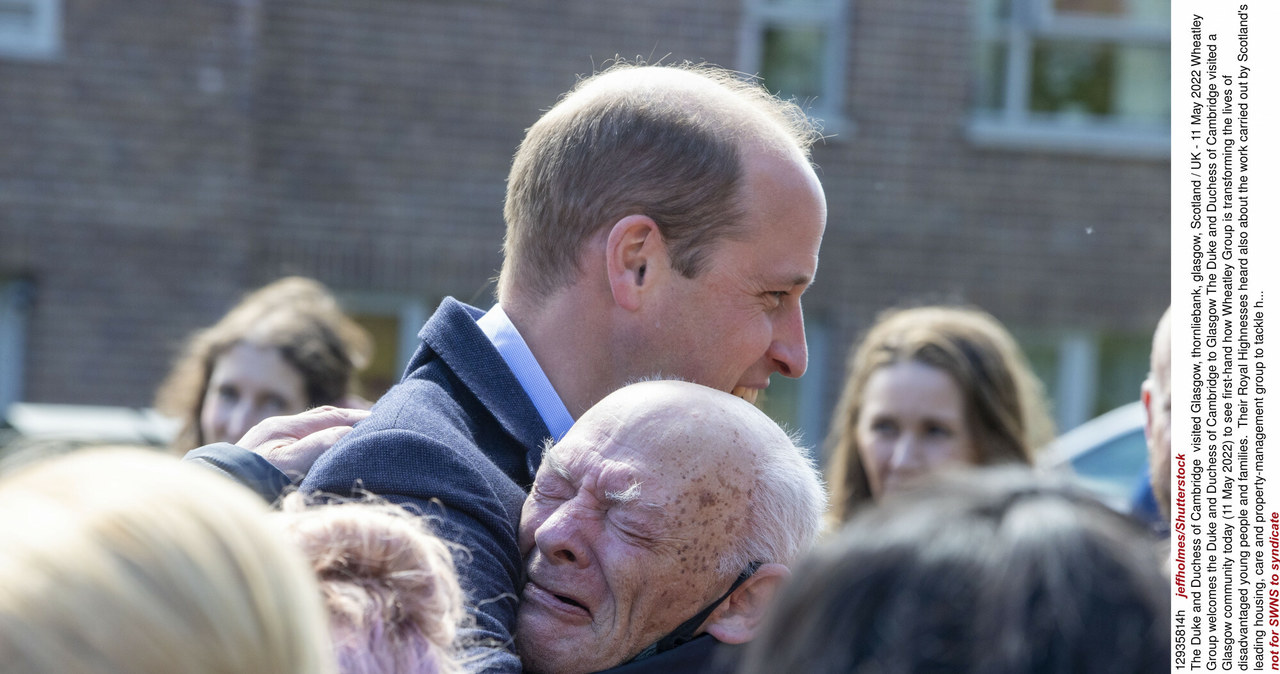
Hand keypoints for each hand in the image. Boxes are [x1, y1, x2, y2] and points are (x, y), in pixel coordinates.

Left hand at [235, 406, 371, 479]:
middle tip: (376, 424)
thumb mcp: (285, 464)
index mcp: (282, 426)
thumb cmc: (249, 483)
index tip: (380, 421)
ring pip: (313, 431)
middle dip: (349, 420)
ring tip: (359, 436)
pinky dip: (324, 444)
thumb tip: (348, 431)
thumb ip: (317, 445)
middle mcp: (277, 430)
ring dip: (336, 431)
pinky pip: (305, 445)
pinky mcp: (269, 459)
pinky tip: (332, 454)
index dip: (356, 417)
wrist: (216, 503)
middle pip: (321, 418)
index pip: (329, 415)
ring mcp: (271, 444)